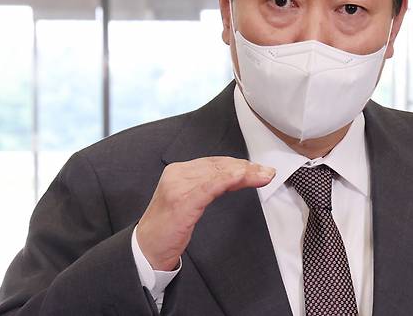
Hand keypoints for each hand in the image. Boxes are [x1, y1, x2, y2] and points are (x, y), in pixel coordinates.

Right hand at [136, 156, 275, 270]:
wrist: (146, 249)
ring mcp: (178, 186)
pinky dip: (227, 180)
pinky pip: (209, 186)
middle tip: (266, 172)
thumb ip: (208, 187)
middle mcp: (177, 174)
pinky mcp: (182, 201)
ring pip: (217, 173)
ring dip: (244, 173)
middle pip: (219, 166)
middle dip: (246, 168)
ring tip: (262, 176)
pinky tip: (241, 178)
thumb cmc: (168, 227)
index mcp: (178, 171)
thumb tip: (235, 178)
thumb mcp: (189, 201)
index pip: (214, 162)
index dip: (238, 164)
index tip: (258, 169)